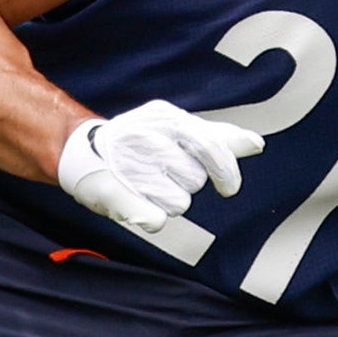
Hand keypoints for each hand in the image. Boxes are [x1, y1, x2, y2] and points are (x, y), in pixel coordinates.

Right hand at [57, 102, 264, 237]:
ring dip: (170, 197)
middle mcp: (148, 136)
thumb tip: (256, 144)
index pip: (210, 144)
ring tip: (148, 181)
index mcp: (166, 118)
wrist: (81, 152)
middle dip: (191, 182)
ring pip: (180, 200)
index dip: (225, 169)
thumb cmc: (137, 141)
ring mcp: (131, 165)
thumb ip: (218, 136)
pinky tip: (139, 198)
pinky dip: (152, 215)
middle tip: (174, 176)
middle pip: (196, 178)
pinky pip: (156, 218)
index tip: (229, 188)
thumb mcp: (176, 128)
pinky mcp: (117, 195)